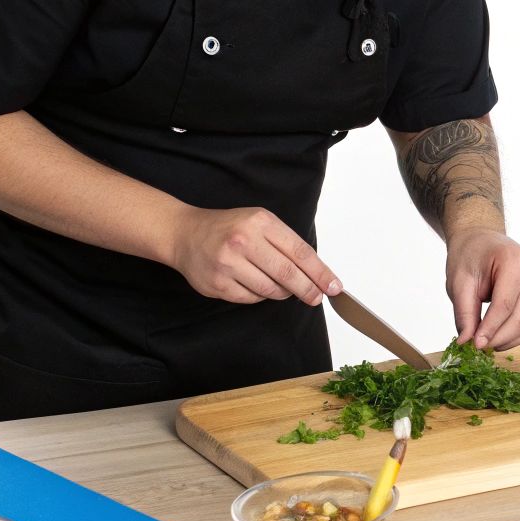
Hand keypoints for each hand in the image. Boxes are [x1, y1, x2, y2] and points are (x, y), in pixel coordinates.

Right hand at [169, 206, 341, 305]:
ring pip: (270, 290)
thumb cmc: (228, 227)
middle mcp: (243, 242)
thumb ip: (285, 243)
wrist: (185, 233)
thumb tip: (316, 272)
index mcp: (260, 223)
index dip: (320, 273)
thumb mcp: (260, 222)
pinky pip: (251, 299)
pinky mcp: (217, 284)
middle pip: (288, 274)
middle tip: (317, 297)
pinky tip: (254, 283)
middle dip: (308, 289)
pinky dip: (259, 295)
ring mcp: (228, 264)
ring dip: (282, 292)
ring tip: (279, 284)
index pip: (300, 252)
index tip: (334, 286)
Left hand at [445, 228, 519, 349]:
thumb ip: (464, 313)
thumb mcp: (459, 282)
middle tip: (481, 347)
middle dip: (500, 337)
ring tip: (490, 343)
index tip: (476, 344)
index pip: (504, 303)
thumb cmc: (471, 257)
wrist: (484, 241)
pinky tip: (504, 339)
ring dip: (511, 339)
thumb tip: (466, 342)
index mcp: (512, 260)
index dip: (490, 328)